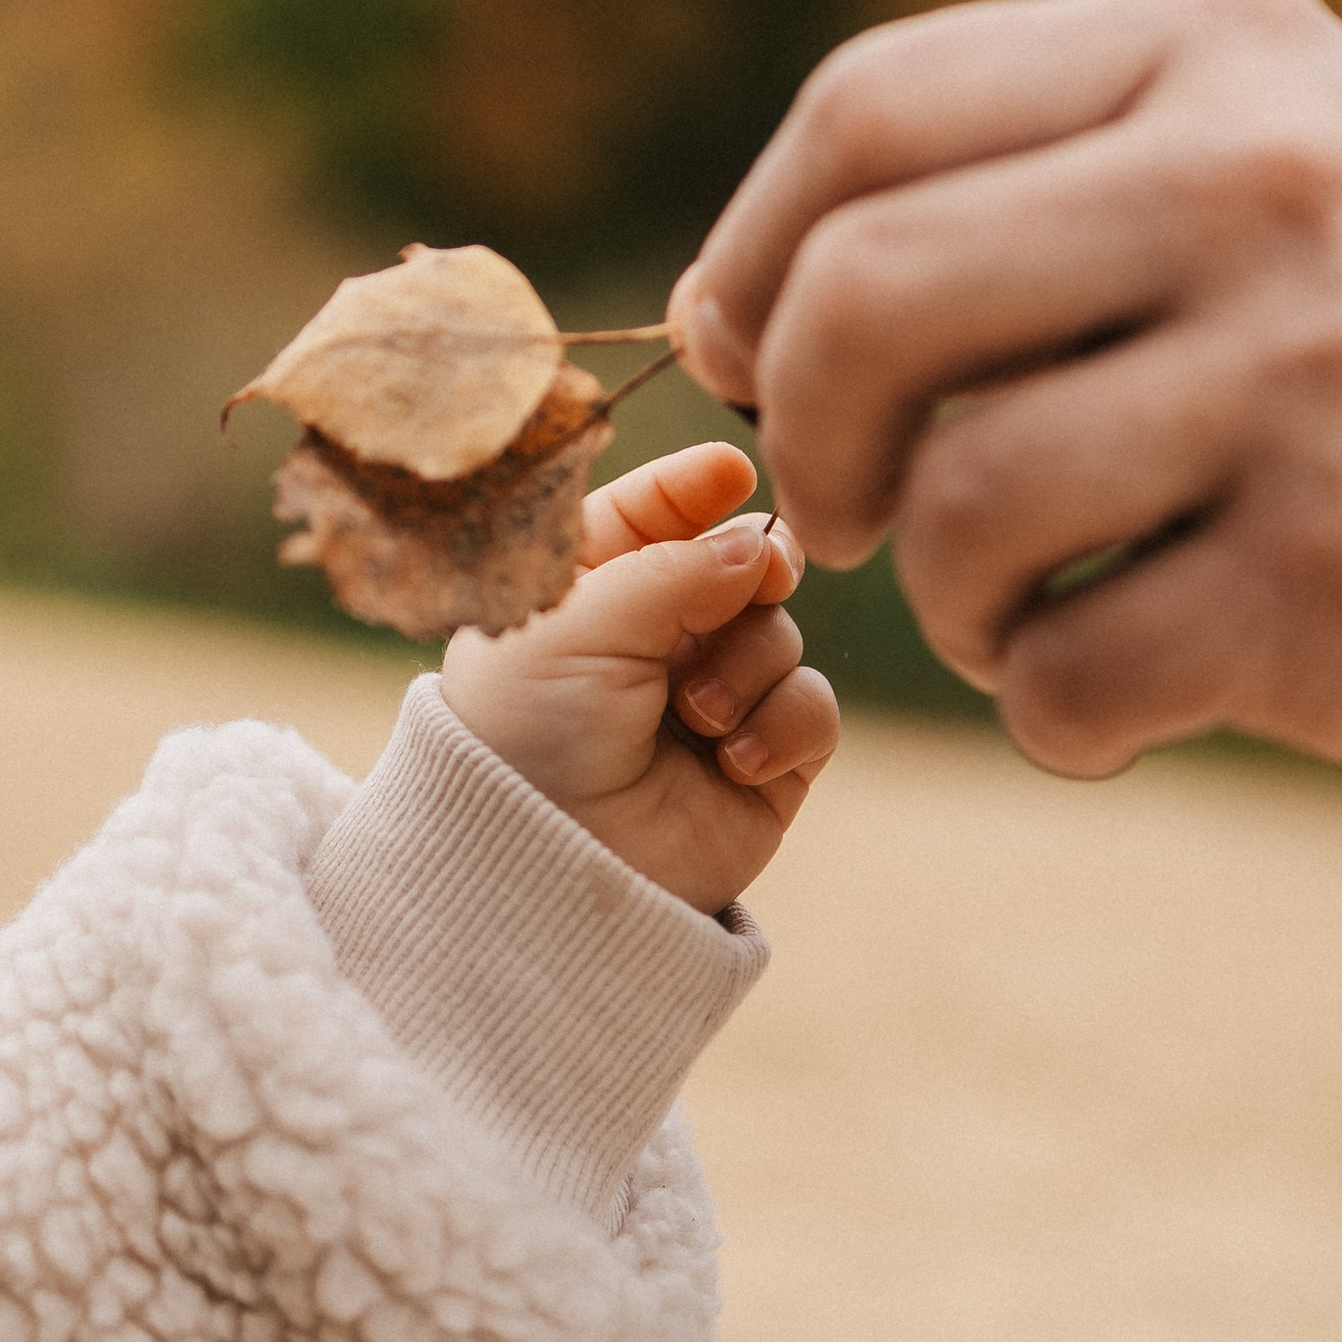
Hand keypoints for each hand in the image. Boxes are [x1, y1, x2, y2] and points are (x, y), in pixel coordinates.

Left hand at [439, 441, 840, 909]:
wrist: (545, 868)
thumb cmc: (528, 735)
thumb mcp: (581, 622)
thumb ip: (676, 565)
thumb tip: (760, 545)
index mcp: (586, 597)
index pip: (650, 515)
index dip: (692, 488)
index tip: (731, 473)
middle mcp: (650, 645)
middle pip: (739, 565)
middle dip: (753, 568)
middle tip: (757, 579)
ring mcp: (711, 704)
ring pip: (781, 635)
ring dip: (749, 665)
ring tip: (696, 717)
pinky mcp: (762, 766)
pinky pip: (812, 709)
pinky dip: (785, 725)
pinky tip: (736, 762)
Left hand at [668, 0, 1341, 786]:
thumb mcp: (1231, 154)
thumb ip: (990, 182)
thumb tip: (711, 315)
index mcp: (1217, 42)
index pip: (872, 113)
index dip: (756, 257)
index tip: (751, 356)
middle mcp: (1271, 180)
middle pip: (871, 300)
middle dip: (812, 437)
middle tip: (852, 508)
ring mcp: (1319, 377)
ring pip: (959, 509)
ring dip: (944, 599)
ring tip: (1025, 605)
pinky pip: (1066, 672)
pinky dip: (1054, 711)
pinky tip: (1130, 687)